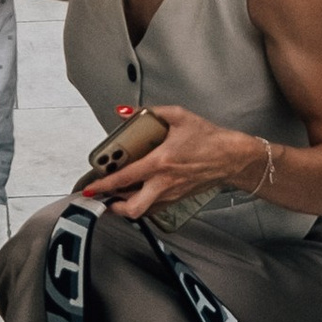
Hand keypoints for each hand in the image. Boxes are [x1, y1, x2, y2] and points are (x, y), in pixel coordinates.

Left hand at [83, 102, 254, 216]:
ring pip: (142, 210)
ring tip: (116, 194)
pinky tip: (138, 191)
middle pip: (133, 208)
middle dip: (114, 206)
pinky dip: (142, 203)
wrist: (231, 157)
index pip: (126, 178)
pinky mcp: (178, 199)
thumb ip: (150, 112)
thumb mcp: (179, 116)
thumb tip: (124, 111)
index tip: (90, 188)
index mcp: (161, 162)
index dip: (105, 185)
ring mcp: (171, 194)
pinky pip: (154, 207)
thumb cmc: (207, 137)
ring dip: (126, 205)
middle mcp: (164, 183)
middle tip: (104, 196)